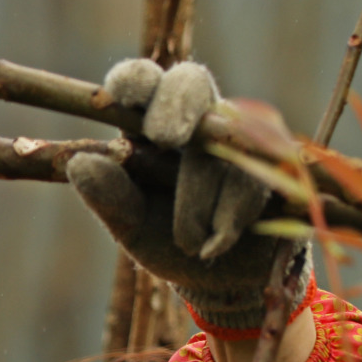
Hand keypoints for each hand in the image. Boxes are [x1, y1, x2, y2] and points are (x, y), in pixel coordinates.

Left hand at [69, 58, 308, 338]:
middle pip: (191, 82)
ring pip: (222, 138)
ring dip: (200, 196)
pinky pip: (256, 172)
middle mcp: (198, 120)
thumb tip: (80, 162)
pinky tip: (219, 241)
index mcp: (153, 126)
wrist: (227, 281)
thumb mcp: (132, 227)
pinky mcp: (281, 160)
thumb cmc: (171, 244)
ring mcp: (243, 135)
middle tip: (165, 136)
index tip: (124, 97)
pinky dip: (232, 212)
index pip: (142, 82)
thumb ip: (109, 196)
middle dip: (177, 103)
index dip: (134, 80)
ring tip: (191, 243)